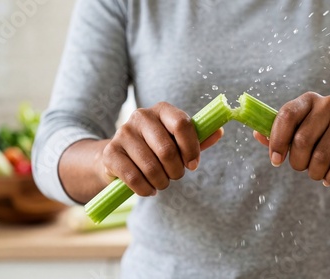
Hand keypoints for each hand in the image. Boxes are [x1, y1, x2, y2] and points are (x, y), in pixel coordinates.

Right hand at [100, 102, 222, 195]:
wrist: (118, 157)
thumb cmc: (155, 148)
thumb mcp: (178, 141)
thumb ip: (198, 138)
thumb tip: (219, 131)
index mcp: (162, 110)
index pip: (182, 124)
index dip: (191, 149)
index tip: (193, 165)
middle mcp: (141, 116)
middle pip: (167, 150)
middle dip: (176, 171)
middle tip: (175, 176)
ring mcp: (123, 133)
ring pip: (151, 167)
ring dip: (161, 182)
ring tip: (162, 183)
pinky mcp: (110, 152)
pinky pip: (134, 178)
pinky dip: (145, 189)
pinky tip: (148, 190)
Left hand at [254, 92, 329, 185]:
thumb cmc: (324, 141)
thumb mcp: (300, 135)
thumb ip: (279, 135)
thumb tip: (257, 134)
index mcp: (309, 100)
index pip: (287, 116)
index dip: (277, 141)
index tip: (275, 161)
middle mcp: (329, 103)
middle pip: (302, 140)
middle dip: (297, 162)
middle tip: (302, 168)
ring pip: (321, 156)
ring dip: (315, 173)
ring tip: (317, 174)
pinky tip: (329, 179)